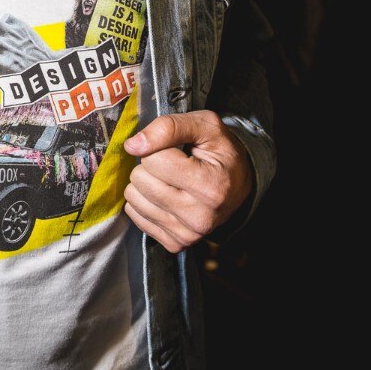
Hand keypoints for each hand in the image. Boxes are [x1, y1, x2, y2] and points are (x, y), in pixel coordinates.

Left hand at [122, 111, 252, 252]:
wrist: (238, 186)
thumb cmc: (220, 153)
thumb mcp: (205, 126)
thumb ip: (169, 127)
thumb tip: (132, 145)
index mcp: (211, 186)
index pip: (154, 160)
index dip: (160, 148)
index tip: (177, 151)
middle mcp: (200, 216)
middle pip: (140, 179)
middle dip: (150, 166)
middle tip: (173, 167)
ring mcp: (187, 234)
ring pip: (133, 197)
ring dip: (145, 183)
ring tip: (169, 181)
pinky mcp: (174, 243)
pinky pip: (134, 214)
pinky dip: (144, 201)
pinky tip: (165, 196)